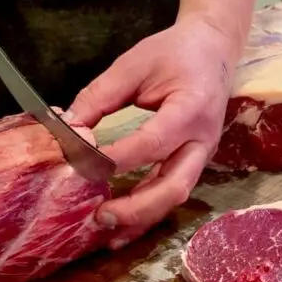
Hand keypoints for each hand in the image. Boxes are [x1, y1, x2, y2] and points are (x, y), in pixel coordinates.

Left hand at [69, 15, 240, 232]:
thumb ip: (99, 97)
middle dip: (138, 207)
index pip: (153, 142)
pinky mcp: (195, 161)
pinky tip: (123, 225)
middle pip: (175, 185)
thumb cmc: (174, 52)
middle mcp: (203, 139)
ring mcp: (203, 154)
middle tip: (100, 215)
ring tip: (108, 233)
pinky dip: (148, 211)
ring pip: (176, 195)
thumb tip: (67, 129)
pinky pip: (173, 191)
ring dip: (142, 218)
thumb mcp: (133, 65)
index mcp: (191, 108)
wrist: (214, 48)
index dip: (117, 158)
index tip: (81, 164)